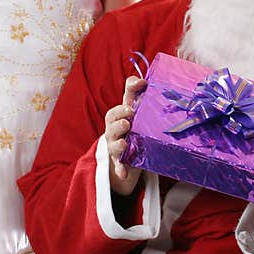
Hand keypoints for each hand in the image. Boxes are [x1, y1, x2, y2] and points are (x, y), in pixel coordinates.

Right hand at [105, 75, 146, 194]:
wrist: (129, 155)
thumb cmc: (133, 127)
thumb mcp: (134, 110)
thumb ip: (135, 93)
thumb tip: (142, 80)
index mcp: (118, 118)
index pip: (115, 110)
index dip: (123, 104)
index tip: (134, 98)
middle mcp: (114, 132)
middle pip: (111, 126)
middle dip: (118, 123)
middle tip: (128, 120)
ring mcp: (116, 148)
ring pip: (113, 146)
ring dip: (118, 144)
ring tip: (124, 143)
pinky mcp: (121, 163)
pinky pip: (119, 168)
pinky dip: (120, 170)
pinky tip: (124, 174)